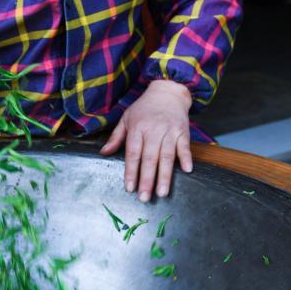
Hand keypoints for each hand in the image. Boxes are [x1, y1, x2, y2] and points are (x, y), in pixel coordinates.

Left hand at [100, 80, 192, 200]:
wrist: (167, 92)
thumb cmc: (144, 108)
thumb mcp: (126, 118)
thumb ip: (116, 137)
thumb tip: (104, 152)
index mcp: (137, 128)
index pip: (133, 154)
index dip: (131, 172)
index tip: (129, 188)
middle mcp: (153, 130)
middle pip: (149, 158)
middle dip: (147, 179)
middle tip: (145, 198)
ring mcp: (169, 131)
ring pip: (167, 156)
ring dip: (165, 175)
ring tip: (162, 192)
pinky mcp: (183, 131)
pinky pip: (185, 146)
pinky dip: (186, 158)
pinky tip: (187, 171)